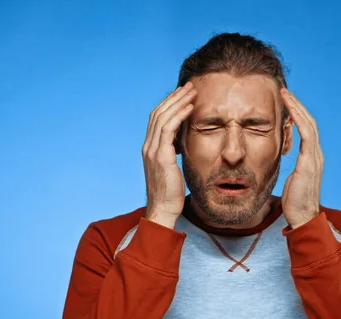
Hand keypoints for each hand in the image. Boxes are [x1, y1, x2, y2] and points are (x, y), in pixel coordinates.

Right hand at [142, 82, 196, 228]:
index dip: (169, 104)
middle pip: (158, 113)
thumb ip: (174, 154)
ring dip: (178, 101)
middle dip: (174, 97)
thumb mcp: (172, 168)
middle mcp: (148, 146)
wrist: (163, 210)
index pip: (157, 118)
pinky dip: (179, 115)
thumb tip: (183, 144)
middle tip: (188, 86)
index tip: (183, 94)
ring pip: (162, 117)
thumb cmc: (171, 193)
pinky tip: (190, 107)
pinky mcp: (160, 156)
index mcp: (150, 148)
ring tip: (192, 92)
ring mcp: (152, 150)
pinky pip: (168, 129)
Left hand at [280, 89, 323, 228]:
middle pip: (309, 122)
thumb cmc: (294, 202)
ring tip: (285, 94)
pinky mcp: (310, 162)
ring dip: (297, 108)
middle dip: (297, 105)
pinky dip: (299, 120)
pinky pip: (306, 135)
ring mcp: (315, 157)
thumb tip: (280, 160)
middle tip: (284, 91)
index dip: (297, 114)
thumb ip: (290, 167)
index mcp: (312, 158)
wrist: (303, 217)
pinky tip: (290, 111)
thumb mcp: (291, 179)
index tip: (285, 102)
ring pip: (309, 124)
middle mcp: (316, 155)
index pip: (306, 129)